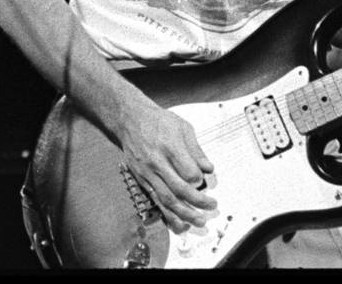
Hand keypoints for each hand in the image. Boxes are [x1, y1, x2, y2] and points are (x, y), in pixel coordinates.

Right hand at [115, 97, 216, 232]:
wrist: (130, 119)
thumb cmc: (158, 121)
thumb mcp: (182, 127)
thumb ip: (195, 149)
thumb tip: (208, 168)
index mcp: (169, 146)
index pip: (188, 172)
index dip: (199, 179)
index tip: (203, 179)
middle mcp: (157, 161)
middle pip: (179, 188)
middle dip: (198, 201)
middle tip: (211, 206)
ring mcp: (147, 172)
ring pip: (167, 199)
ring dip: (184, 213)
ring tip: (199, 221)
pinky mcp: (141, 179)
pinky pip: (155, 200)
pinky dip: (168, 214)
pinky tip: (180, 223)